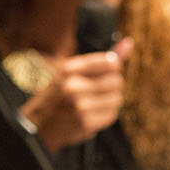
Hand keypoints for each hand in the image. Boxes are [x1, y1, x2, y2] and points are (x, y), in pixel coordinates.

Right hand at [22, 37, 133, 152]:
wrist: (41, 126)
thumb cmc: (60, 95)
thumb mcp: (73, 72)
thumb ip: (102, 59)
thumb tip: (128, 43)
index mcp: (68, 69)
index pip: (109, 62)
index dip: (113, 66)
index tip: (108, 70)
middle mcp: (73, 86)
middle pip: (116, 81)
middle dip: (111, 86)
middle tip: (97, 90)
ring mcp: (80, 105)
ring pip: (117, 98)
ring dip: (110, 101)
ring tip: (94, 103)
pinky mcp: (86, 122)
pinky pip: (112, 115)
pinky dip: (105, 115)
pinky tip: (93, 114)